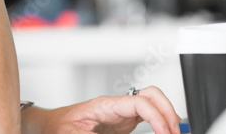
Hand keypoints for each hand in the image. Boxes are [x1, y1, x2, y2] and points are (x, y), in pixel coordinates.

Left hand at [44, 87, 180, 133]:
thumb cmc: (59, 127)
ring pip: (152, 103)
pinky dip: (159, 122)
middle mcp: (117, 106)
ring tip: (174, 132)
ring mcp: (122, 113)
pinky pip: (147, 115)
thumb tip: (119, 133)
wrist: (50, 125)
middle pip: (151, 95)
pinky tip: (165, 131)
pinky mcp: (123, 122)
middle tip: (175, 132)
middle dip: (167, 110)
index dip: (157, 116)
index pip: (140, 102)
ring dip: (166, 115)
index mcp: (106, 105)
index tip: (165, 132)